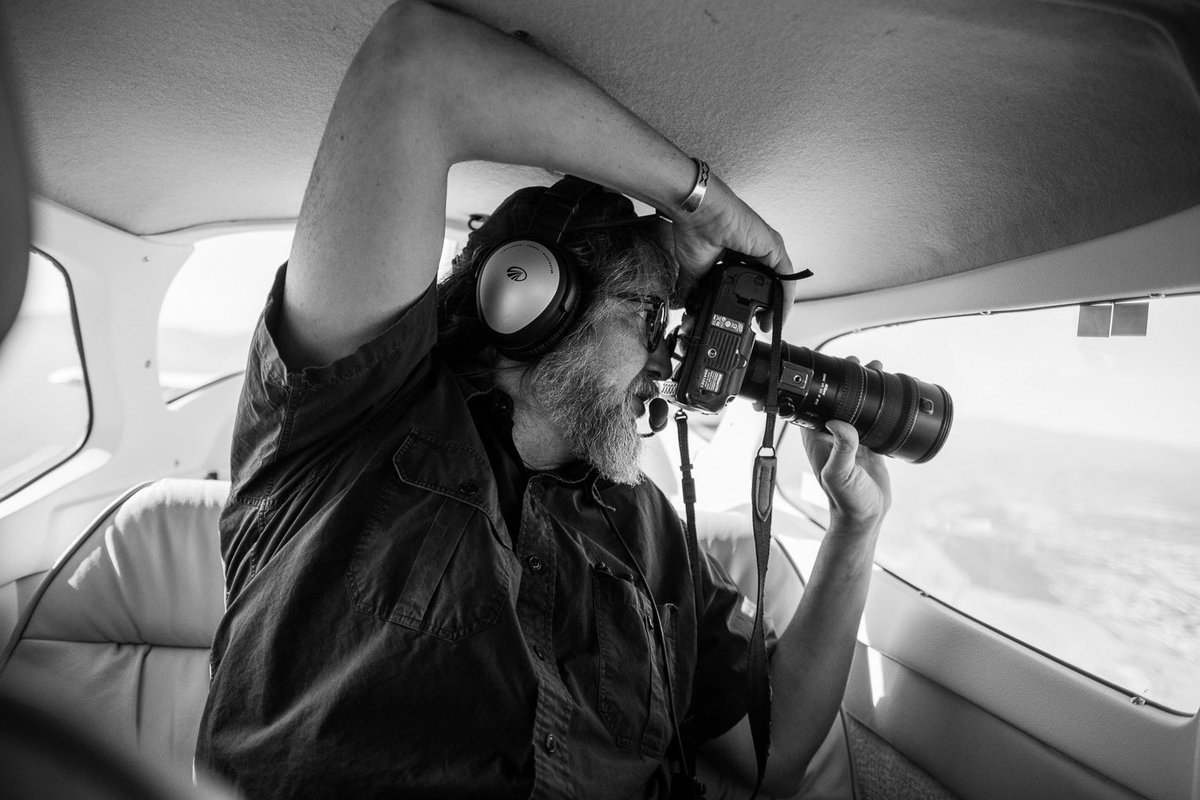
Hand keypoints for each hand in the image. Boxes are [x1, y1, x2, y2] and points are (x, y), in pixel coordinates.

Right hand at [667, 173, 796, 329]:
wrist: (697, 214)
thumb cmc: (695, 231)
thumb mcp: (695, 272)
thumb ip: (696, 289)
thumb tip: (687, 307)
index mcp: (738, 256)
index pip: (751, 285)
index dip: (751, 305)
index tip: (746, 323)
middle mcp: (756, 252)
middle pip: (768, 285)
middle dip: (766, 309)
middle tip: (760, 327)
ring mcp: (766, 249)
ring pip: (780, 283)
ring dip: (777, 306)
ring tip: (769, 324)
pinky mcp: (774, 247)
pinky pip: (786, 278)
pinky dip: (785, 298)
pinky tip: (778, 313)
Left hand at [801, 360, 891, 529]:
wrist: (866, 516)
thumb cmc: (845, 499)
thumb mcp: (840, 473)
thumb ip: (841, 448)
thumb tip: (838, 422)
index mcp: (817, 437)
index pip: (815, 402)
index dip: (825, 383)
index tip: (839, 367)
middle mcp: (830, 433)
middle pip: (837, 398)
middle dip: (848, 379)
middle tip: (862, 364)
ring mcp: (849, 437)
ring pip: (856, 405)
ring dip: (866, 388)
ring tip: (878, 370)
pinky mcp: (867, 443)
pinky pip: (872, 418)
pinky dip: (880, 405)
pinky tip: (890, 395)